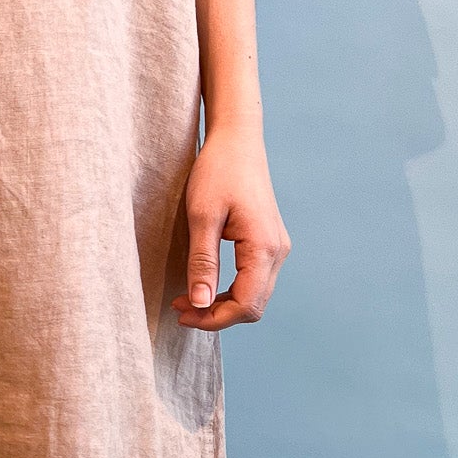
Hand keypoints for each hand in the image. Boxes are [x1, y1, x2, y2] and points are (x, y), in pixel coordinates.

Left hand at [172, 122, 290, 329]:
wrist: (237, 140)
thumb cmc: (218, 171)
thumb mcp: (202, 216)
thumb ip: (202, 262)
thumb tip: (199, 303)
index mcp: (263, 247)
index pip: (246, 304)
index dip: (213, 318)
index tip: (182, 313)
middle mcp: (277, 251)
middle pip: (253, 305)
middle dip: (216, 314)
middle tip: (180, 307)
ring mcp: (276, 247)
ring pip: (255, 295)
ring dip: (223, 303)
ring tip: (188, 298)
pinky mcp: (269, 242)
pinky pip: (254, 279)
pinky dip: (231, 289)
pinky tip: (206, 283)